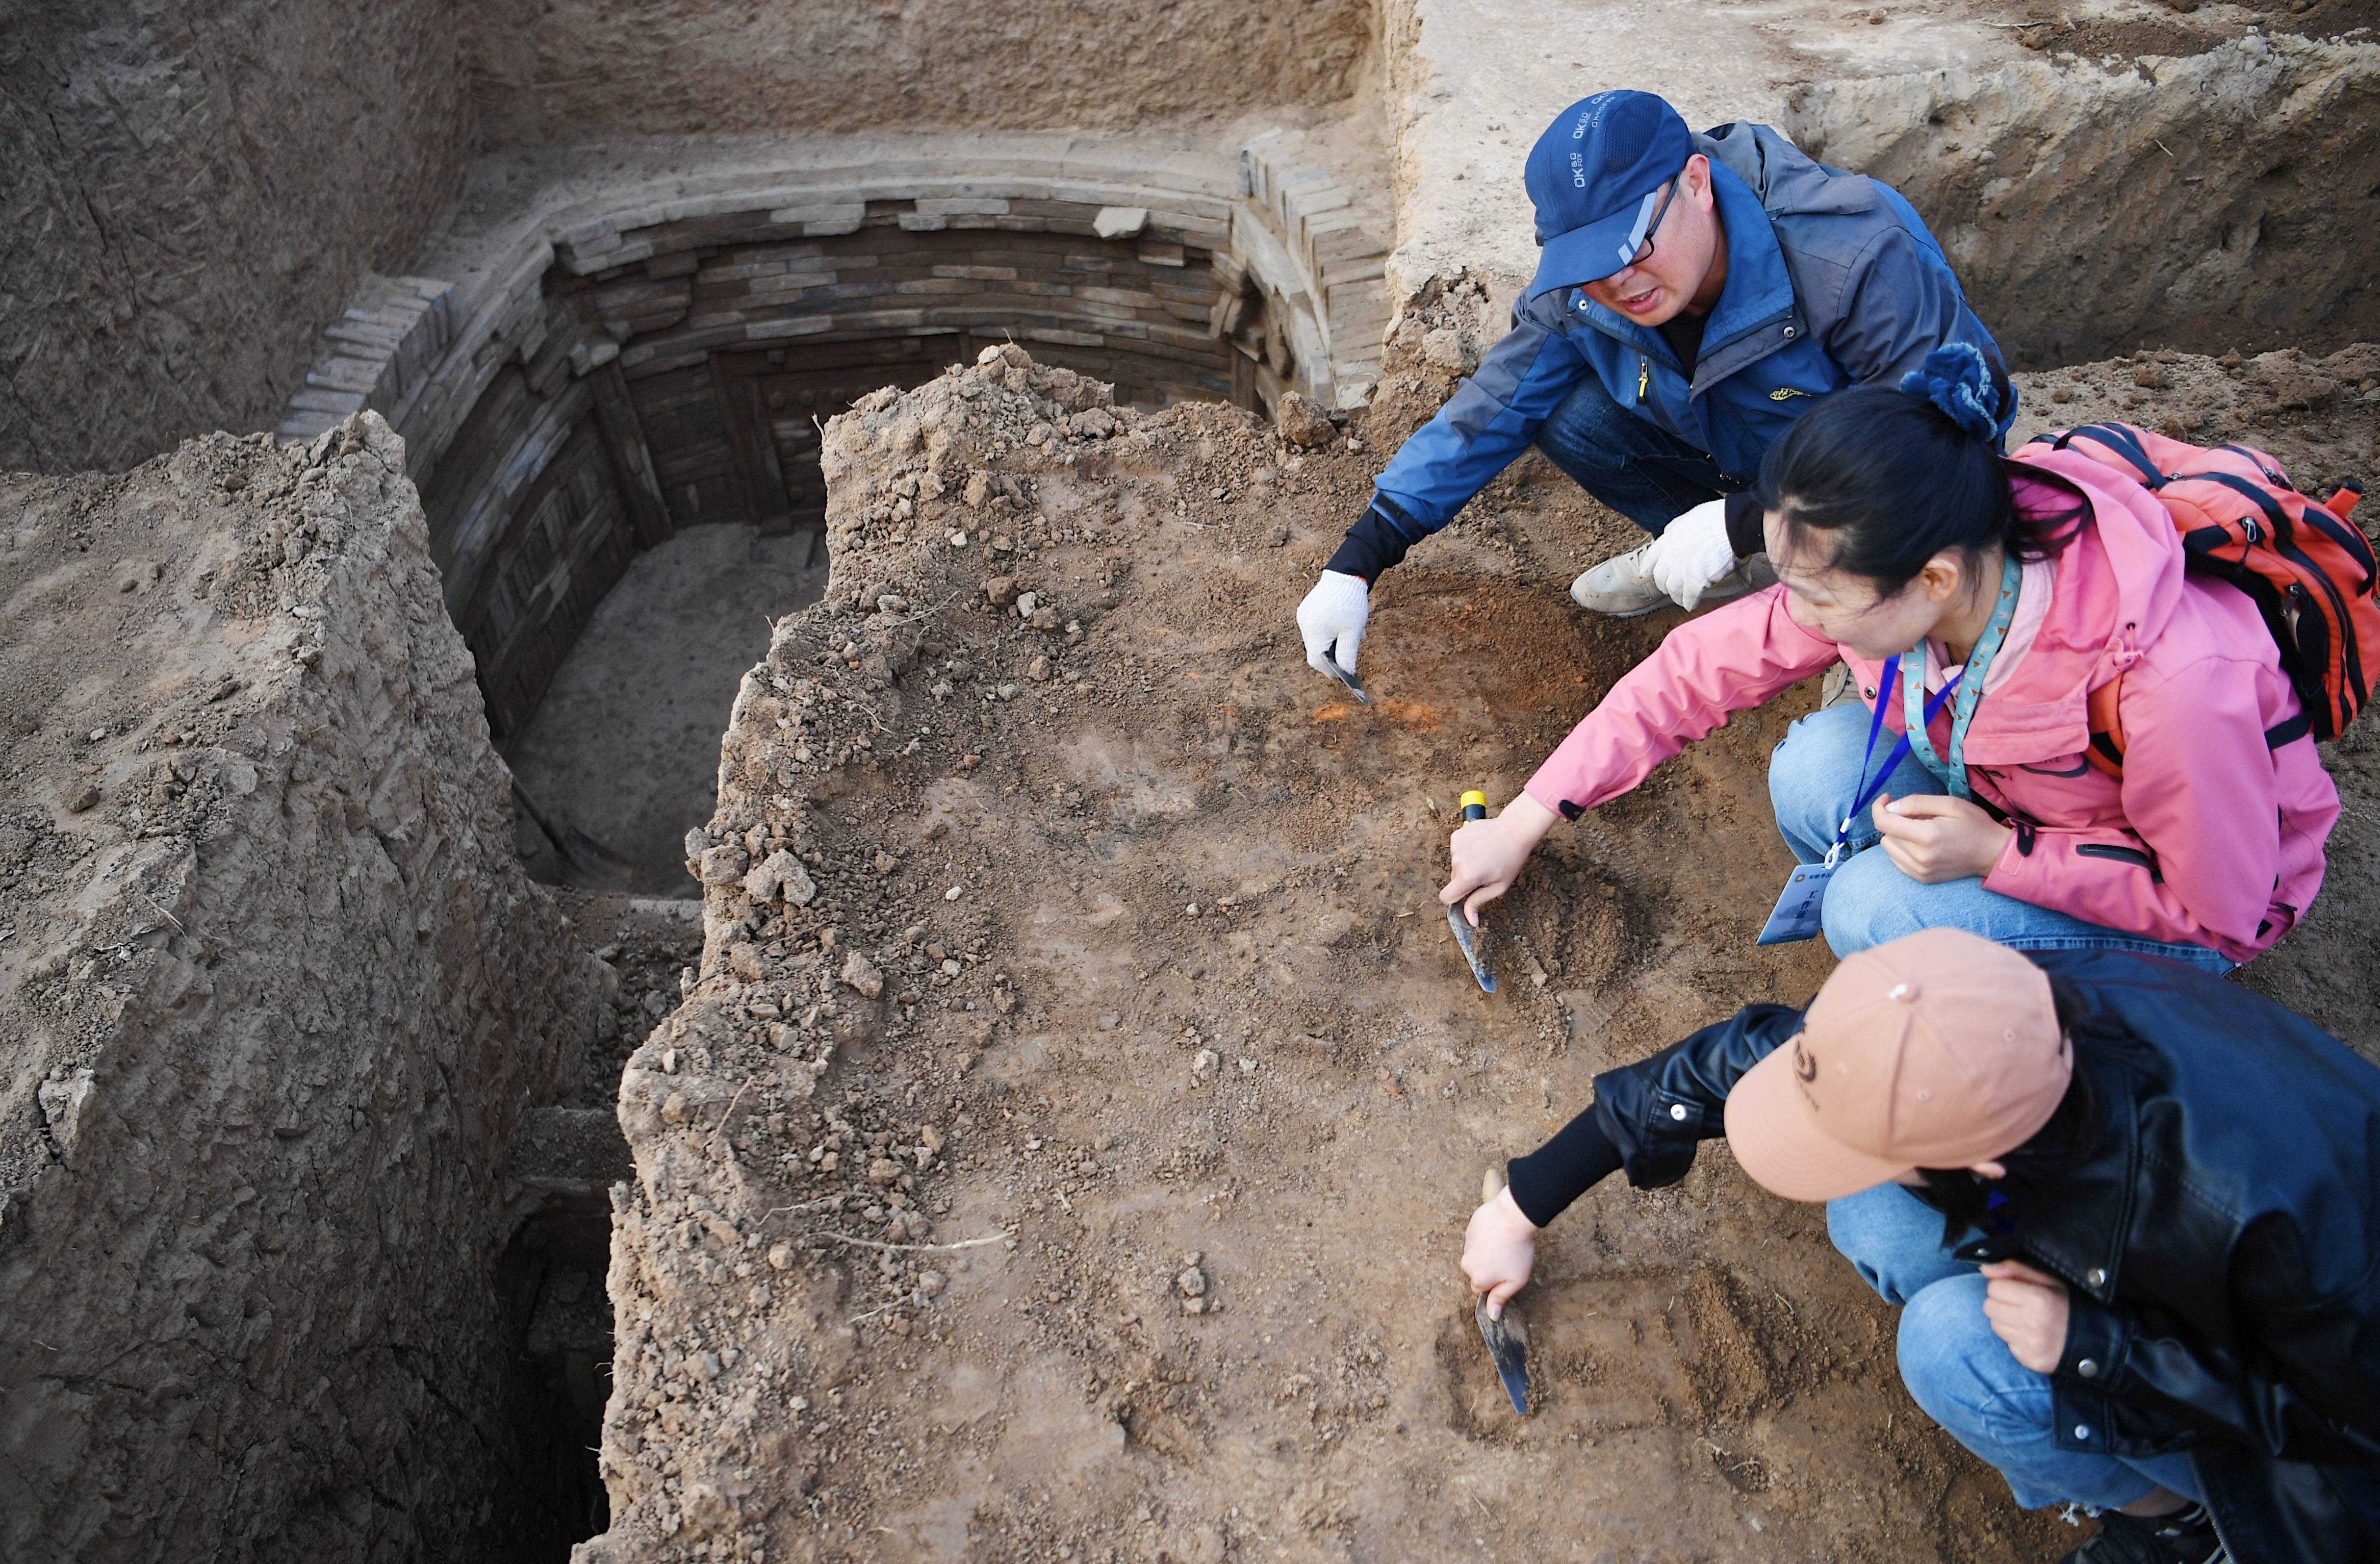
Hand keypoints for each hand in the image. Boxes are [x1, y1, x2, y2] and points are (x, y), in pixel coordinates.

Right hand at [1297, 569, 1370, 677]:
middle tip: (1350, 651)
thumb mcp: (1353, 632)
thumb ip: (1348, 654)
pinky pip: (1316, 627)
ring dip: (1333, 641)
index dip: (1329, 670)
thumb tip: (1347, 672)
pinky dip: (1329, 631)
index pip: (1316, 661)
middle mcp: (1304, 625)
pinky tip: (1342, 624)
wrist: (1346, 574)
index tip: (1342, 674)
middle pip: (1316, 650)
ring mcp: (1304, 616)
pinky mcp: (1306, 609)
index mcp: (1314, 631)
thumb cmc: (1350, 603)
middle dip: (1334, 653)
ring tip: (1351, 634)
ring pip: (1317, 639)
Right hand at [1440, 793, 1559, 924]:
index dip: (1455, 899)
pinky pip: (1457, 851)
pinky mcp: (1457, 835)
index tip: (1467, 894)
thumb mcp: (1499, 886)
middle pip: (1454, 880)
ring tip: (1485, 856)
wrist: (1515, 829)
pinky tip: (1481, 846)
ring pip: (1456, 865)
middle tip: (1485, 871)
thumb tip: (1470, 921)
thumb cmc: (1511, 859)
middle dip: (1466, 880)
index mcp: (1467, 877)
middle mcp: (1457, 861)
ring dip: (1467, 864)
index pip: (1446, 897)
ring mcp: (1455, 847)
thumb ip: (1479, 902)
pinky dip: (1466, 851)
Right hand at [1462, 1185, 1538, 1316]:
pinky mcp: (1469, 1229)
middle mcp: (1467, 1264)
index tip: (1505, 1273)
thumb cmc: (1518, 1251)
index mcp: (1478, 1279)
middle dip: (1488, 1267)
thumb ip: (1500, 1298)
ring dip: (1486, 1251)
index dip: (1494, 1282)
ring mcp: (1466, 1245)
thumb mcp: (1516, 1281)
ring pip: (1475, 1254)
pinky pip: (1476, 1238)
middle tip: (1506, 1258)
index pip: (1481, 1288)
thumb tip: (1492, 1317)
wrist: (1514, 1217)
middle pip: (1476, 1271)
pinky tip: (1498, 1232)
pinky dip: (1485, 1237)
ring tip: (1504, 1244)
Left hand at [1644, 497, 1738, 610]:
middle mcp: (1670, 557)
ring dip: (1677, 596)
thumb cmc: (1714, 519)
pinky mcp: (1696, 581)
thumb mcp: (1686, 518)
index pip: (1650, 559)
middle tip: (1672, 587)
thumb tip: (1669, 533)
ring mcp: (1682, 571)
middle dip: (1665, 584)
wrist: (1731, 526)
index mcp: (1667, 541)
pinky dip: (1690, 603)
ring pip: (1673, 591)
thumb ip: (1675, 529)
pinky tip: (1692, 605)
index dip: (1648, 568)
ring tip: (1682, 599)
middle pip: (1660, 578)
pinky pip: (1689, 598)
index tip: (1646, 574)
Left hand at [1872, 793, 2012, 882]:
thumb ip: (1916, 803)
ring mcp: (1920, 871)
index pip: (1884, 823)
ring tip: (1920, 830)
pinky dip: (1903, 849)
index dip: (1879, 807)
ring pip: (1889, 848)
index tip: (1887, 798)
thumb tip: (1890, 808)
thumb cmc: (1975, 824)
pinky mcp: (1922, 879)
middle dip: (1895, 820)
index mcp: (1926, 836)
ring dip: (1898, 836)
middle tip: (1918, 815)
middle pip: (1886, 835)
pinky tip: (1921, 844)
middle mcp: (1919, 857)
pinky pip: (1897, 861)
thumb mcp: (1950, 804)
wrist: (1993, 854)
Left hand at [1980, 1260, 2069, 1373]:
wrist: (2095, 1341)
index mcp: (2038, 1300)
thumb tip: (1985, 1268)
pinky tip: (2033, 1335)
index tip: (2017, 1290)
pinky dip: (2015, 1339)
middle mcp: (2032, 1324)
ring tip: (2028, 1321)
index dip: (2004, 1286)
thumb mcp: (2049, 1281)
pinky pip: (2007, 1344)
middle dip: (2001, 1303)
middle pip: (1989, 1307)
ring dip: (2006, 1321)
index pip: (1994, 1288)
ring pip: (1994, 1326)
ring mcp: (2030, 1345)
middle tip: (2021, 1305)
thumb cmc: (2068, 1306)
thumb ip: (2015, 1270)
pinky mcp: (2030, 1361)